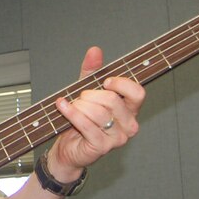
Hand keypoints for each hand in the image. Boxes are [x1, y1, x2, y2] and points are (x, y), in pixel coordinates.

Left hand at [46, 46, 144, 179]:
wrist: (68, 148)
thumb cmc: (81, 120)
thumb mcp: (87, 91)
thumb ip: (93, 71)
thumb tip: (95, 50)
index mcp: (131, 110)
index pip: (137, 92)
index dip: (121, 84)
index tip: (105, 81)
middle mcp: (129, 125)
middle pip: (113, 100)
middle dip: (90, 95)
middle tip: (80, 97)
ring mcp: (117, 138)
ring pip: (98, 112)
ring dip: (79, 105)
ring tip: (71, 106)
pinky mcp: (101, 147)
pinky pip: (86, 124)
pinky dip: (71, 113)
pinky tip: (62, 106)